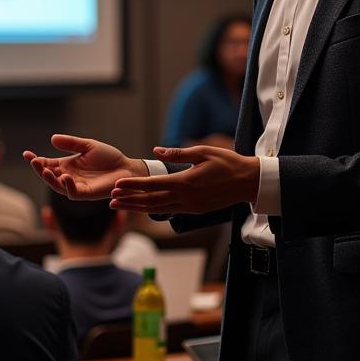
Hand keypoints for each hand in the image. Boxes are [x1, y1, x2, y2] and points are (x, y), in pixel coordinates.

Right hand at [23, 135, 145, 200]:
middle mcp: (69, 177)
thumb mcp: (88, 146)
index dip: (36, 160)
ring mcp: (76, 186)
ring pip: (57, 186)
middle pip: (49, 176)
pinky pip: (73, 193)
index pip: (47, 164)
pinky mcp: (86, 194)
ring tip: (45, 170)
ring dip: (50, 179)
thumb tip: (52, 139)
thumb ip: (71, 143)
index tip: (26, 154)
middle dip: (39, 169)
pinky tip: (65, 178)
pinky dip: (67, 186)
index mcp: (67, 165)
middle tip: (34, 161)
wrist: (126, 167)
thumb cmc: (108, 157)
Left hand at [110, 145, 259, 214]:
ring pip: (159, 209)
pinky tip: (145, 207)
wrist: (248, 182)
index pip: (153, 185)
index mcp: (186, 182)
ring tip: (121, 207)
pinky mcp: (195, 210)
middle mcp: (186, 198)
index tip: (117, 185)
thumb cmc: (228, 163)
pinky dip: (154, 210)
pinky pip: (170, 211)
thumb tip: (156, 150)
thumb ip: (177, 153)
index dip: (133, 186)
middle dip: (130, 201)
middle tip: (111, 200)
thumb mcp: (203, 152)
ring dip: (138, 208)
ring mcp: (191, 207)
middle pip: (151, 201)